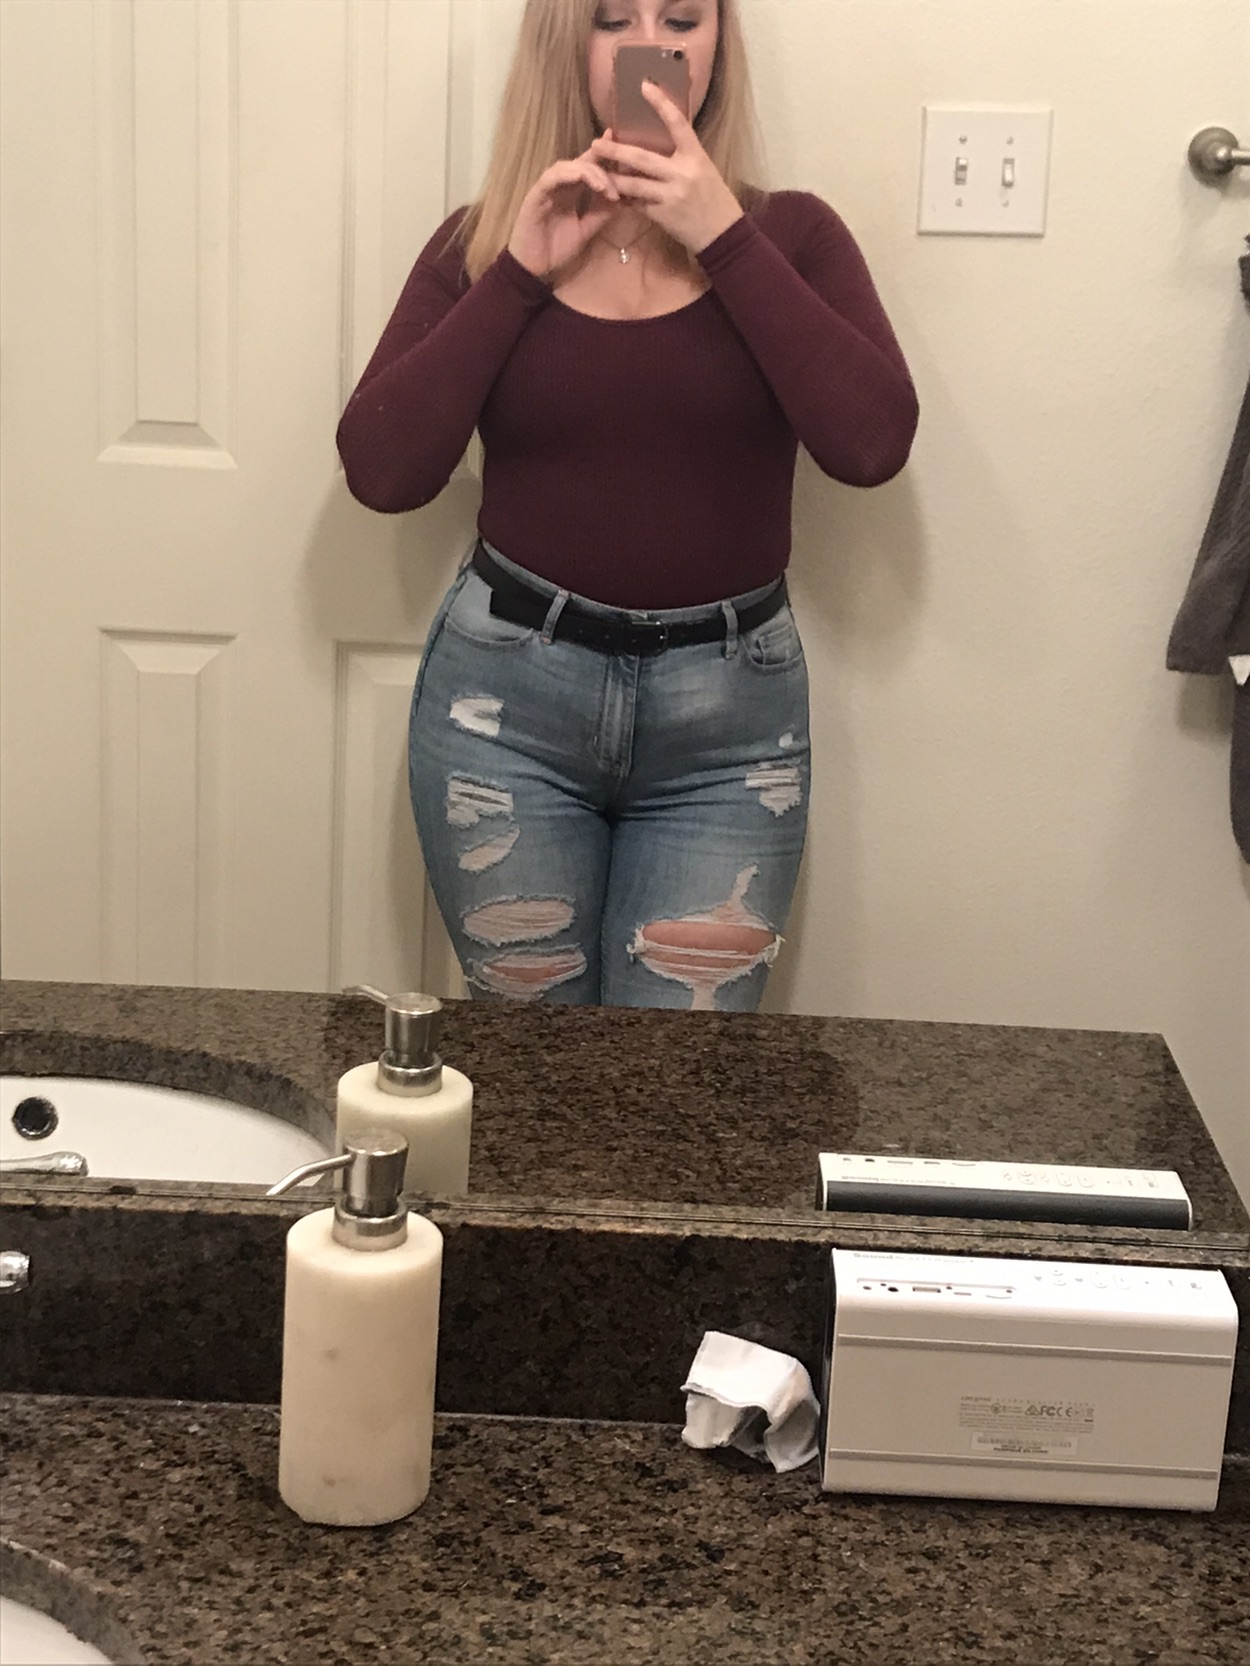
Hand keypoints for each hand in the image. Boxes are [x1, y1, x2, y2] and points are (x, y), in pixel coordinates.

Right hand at [507, 149, 620, 279]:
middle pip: (581, 163)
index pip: (588, 167)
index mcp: (571, 191)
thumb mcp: (585, 231)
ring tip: (603, 187)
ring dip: (588, 172)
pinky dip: (568, 175)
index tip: (622, 150)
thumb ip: (601, 215)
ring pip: (567, 166)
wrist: (534, 267)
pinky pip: (551, 178)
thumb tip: (622, 200)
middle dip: (601, 168)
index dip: (603, 155)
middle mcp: (559, 185)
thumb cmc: (556, 249)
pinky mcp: (535, 195)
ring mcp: (546, 188)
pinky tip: (582, 180)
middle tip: (617, 186)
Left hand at [589, 82, 742, 254]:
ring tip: (598, 172)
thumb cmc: (713, 197)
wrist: (723, 234)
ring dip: (614, 178)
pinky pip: (637, 204)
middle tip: (596, 144)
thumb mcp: (704, 168)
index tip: (645, 86)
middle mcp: (682, 174)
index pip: (678, 123)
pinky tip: (614, 194)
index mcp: (696, 156)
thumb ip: (683, 153)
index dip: (661, 103)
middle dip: (616, 151)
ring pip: (634, 184)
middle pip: (642, 158)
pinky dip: (625, 198)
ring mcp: (671, 196)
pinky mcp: (663, 215)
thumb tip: (661, 134)